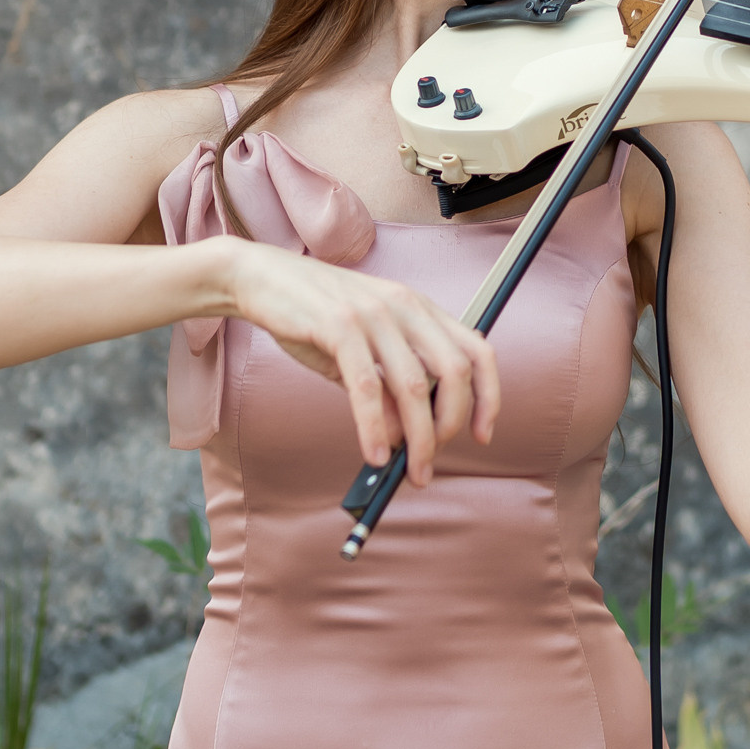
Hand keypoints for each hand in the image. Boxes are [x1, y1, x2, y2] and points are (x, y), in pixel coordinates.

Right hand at [231, 246, 499, 483]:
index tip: (483, 434)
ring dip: (417, 438)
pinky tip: (375, 454)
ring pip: (414, 386)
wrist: (261, 278)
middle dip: (450, 425)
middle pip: (454, 372)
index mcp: (419, 307)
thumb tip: (405, 437)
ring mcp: (374, 314)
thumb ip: (386, 388)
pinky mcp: (339, 326)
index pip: (477, 350)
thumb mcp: (360, 351)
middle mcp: (405, 306)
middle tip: (432, 459)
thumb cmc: (312, 315)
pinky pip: (367, 388)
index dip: (488, 396)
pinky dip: (374, 428)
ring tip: (410, 470)